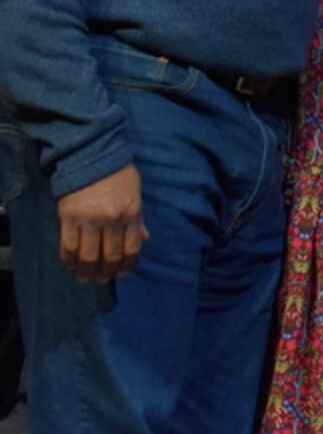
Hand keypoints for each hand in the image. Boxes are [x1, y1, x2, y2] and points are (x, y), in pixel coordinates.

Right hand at [56, 163, 146, 281]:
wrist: (91, 154)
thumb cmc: (118, 173)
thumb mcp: (136, 192)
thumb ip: (139, 219)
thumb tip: (144, 240)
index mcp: (132, 212)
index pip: (132, 248)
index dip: (127, 266)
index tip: (122, 274)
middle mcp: (112, 219)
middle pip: (110, 256)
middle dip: (107, 273)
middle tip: (102, 279)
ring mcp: (89, 219)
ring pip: (88, 256)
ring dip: (87, 272)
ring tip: (86, 278)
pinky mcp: (68, 217)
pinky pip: (68, 246)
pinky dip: (69, 260)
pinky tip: (71, 265)